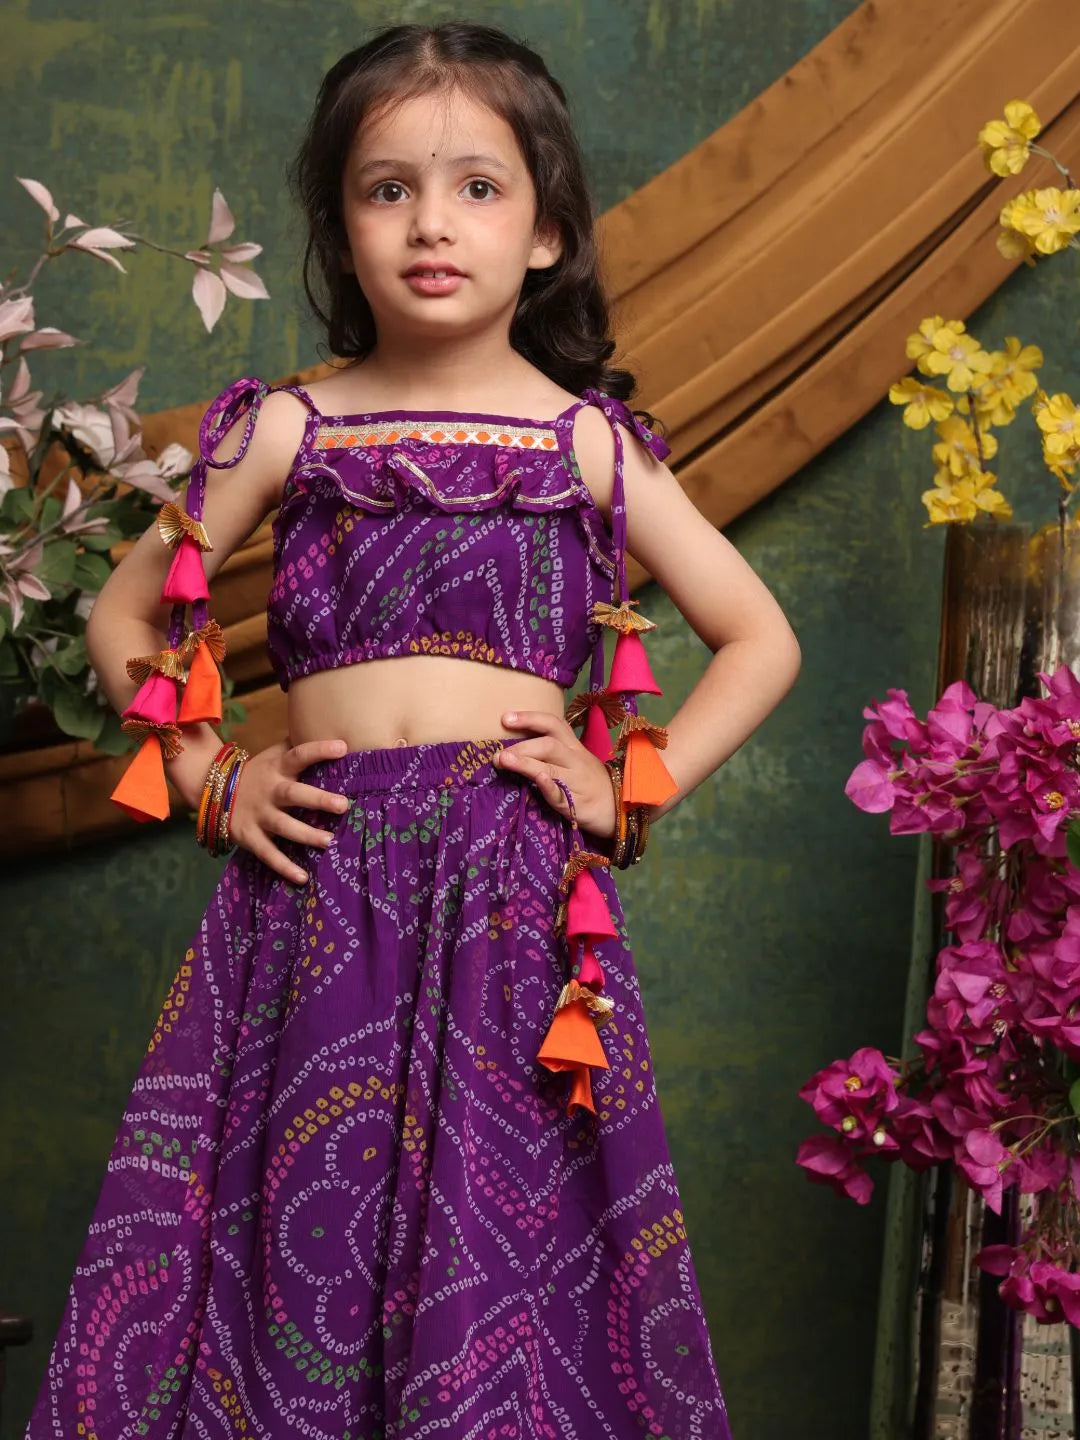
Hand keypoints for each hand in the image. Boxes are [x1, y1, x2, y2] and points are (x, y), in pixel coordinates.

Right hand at [228, 738, 351, 885]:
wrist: (214, 790)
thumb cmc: (259, 773)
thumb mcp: (274, 756)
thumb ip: (298, 748)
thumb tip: (338, 736)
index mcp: (277, 768)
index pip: (299, 755)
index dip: (319, 750)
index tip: (343, 747)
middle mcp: (269, 790)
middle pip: (294, 794)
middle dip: (318, 799)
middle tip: (343, 805)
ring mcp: (258, 814)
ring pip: (283, 826)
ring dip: (306, 835)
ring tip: (329, 841)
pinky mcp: (249, 836)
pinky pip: (268, 853)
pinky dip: (284, 866)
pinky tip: (303, 877)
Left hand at [493, 711, 615, 837]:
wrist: (619, 808)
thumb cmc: (589, 782)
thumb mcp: (575, 761)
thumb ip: (550, 752)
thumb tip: (513, 748)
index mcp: (573, 747)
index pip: (553, 724)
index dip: (530, 718)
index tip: (505, 718)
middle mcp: (575, 760)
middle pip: (549, 744)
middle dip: (521, 746)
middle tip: (498, 753)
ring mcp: (576, 781)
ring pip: (551, 767)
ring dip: (525, 762)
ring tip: (503, 761)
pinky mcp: (575, 803)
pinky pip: (561, 793)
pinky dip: (548, 785)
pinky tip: (536, 779)